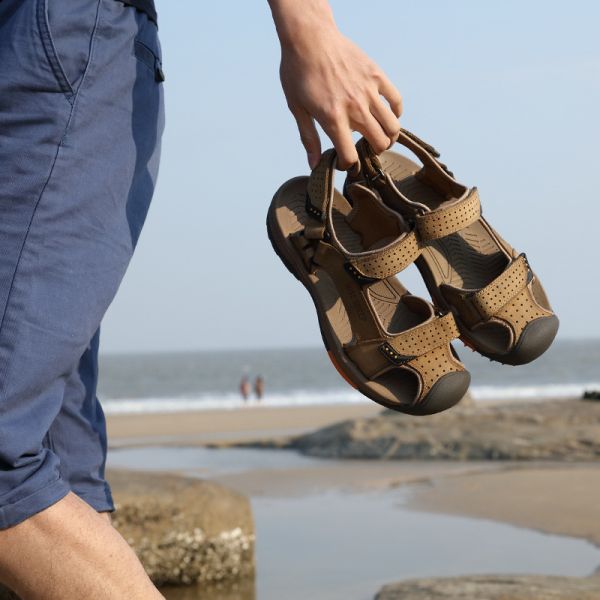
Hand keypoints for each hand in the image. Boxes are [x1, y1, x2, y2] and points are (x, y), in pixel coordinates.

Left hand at [270, 1, 401, 168]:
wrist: (309, 37)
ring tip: (381, 138)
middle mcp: (354, 107)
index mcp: (333, 118)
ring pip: (392, 126)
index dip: (348, 164)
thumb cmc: (298, 73)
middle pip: (378, 142)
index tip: (344, 161)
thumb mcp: (297, 108)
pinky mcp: (376, 76)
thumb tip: (313, 165)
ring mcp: (368, 91)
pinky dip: (396, 113)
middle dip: (373, 152)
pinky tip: (389, 116)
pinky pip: (396, 100)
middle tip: (366, 149)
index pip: (350, 155)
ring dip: (388, 137)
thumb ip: (308, 138)